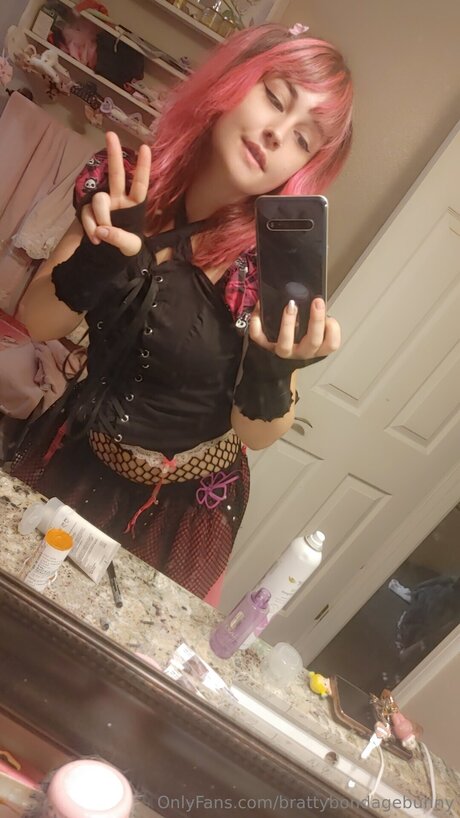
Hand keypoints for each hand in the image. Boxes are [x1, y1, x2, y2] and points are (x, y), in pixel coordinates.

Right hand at [81, 131, 150, 255]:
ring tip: (101, 236)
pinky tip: (95, 239)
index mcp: (134, 205)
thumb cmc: (127, 247)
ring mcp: (103, 204)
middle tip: (110, 134)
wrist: (111, 257)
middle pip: (117, 174)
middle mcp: (118, 199)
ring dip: (100, 217)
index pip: (140, 185)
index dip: (143, 168)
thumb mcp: (130, 247)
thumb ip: (119, 238)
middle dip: (114, 154)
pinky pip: (87, 214)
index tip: (145, 148)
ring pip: (99, 200)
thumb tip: (102, 229)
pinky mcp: (90, 211)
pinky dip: (89, 226)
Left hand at [249, 298, 340, 360]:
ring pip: (285, 344)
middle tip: (317, 302)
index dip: (333, 330)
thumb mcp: (314, 330)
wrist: (277, 358)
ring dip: (288, 323)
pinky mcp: (266, 347)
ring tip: (291, 305)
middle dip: (316, 320)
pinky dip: (257, 323)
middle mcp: (301, 352)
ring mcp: (283, 351)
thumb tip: (315, 297)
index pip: (331, 344)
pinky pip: (259, 338)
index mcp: (316, 348)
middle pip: (313, 341)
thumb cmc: (301, 338)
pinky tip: (260, 308)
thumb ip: (317, 319)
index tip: (329, 316)